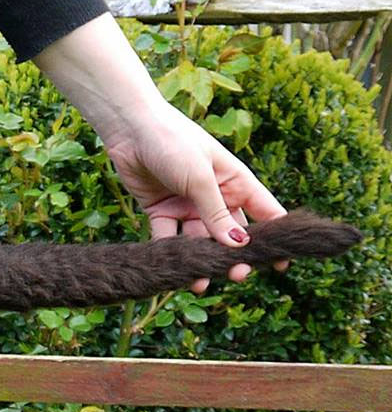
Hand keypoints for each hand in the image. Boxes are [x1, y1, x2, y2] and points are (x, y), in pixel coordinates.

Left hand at [31, 16, 286, 295]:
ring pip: (199, 241)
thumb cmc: (174, 142)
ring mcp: (188, 205)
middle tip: (236, 276)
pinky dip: (171, 254)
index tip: (282, 263)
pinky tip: (174, 270)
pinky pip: (169, 238)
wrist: (130, 130)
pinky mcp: (161, 212)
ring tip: (201, 282)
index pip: (265, 213)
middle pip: (231, 234)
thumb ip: (217, 213)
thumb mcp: (200, 178)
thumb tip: (238, 246)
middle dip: (234, 257)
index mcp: (236, 182)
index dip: (274, 238)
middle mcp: (215, 196)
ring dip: (201, 261)